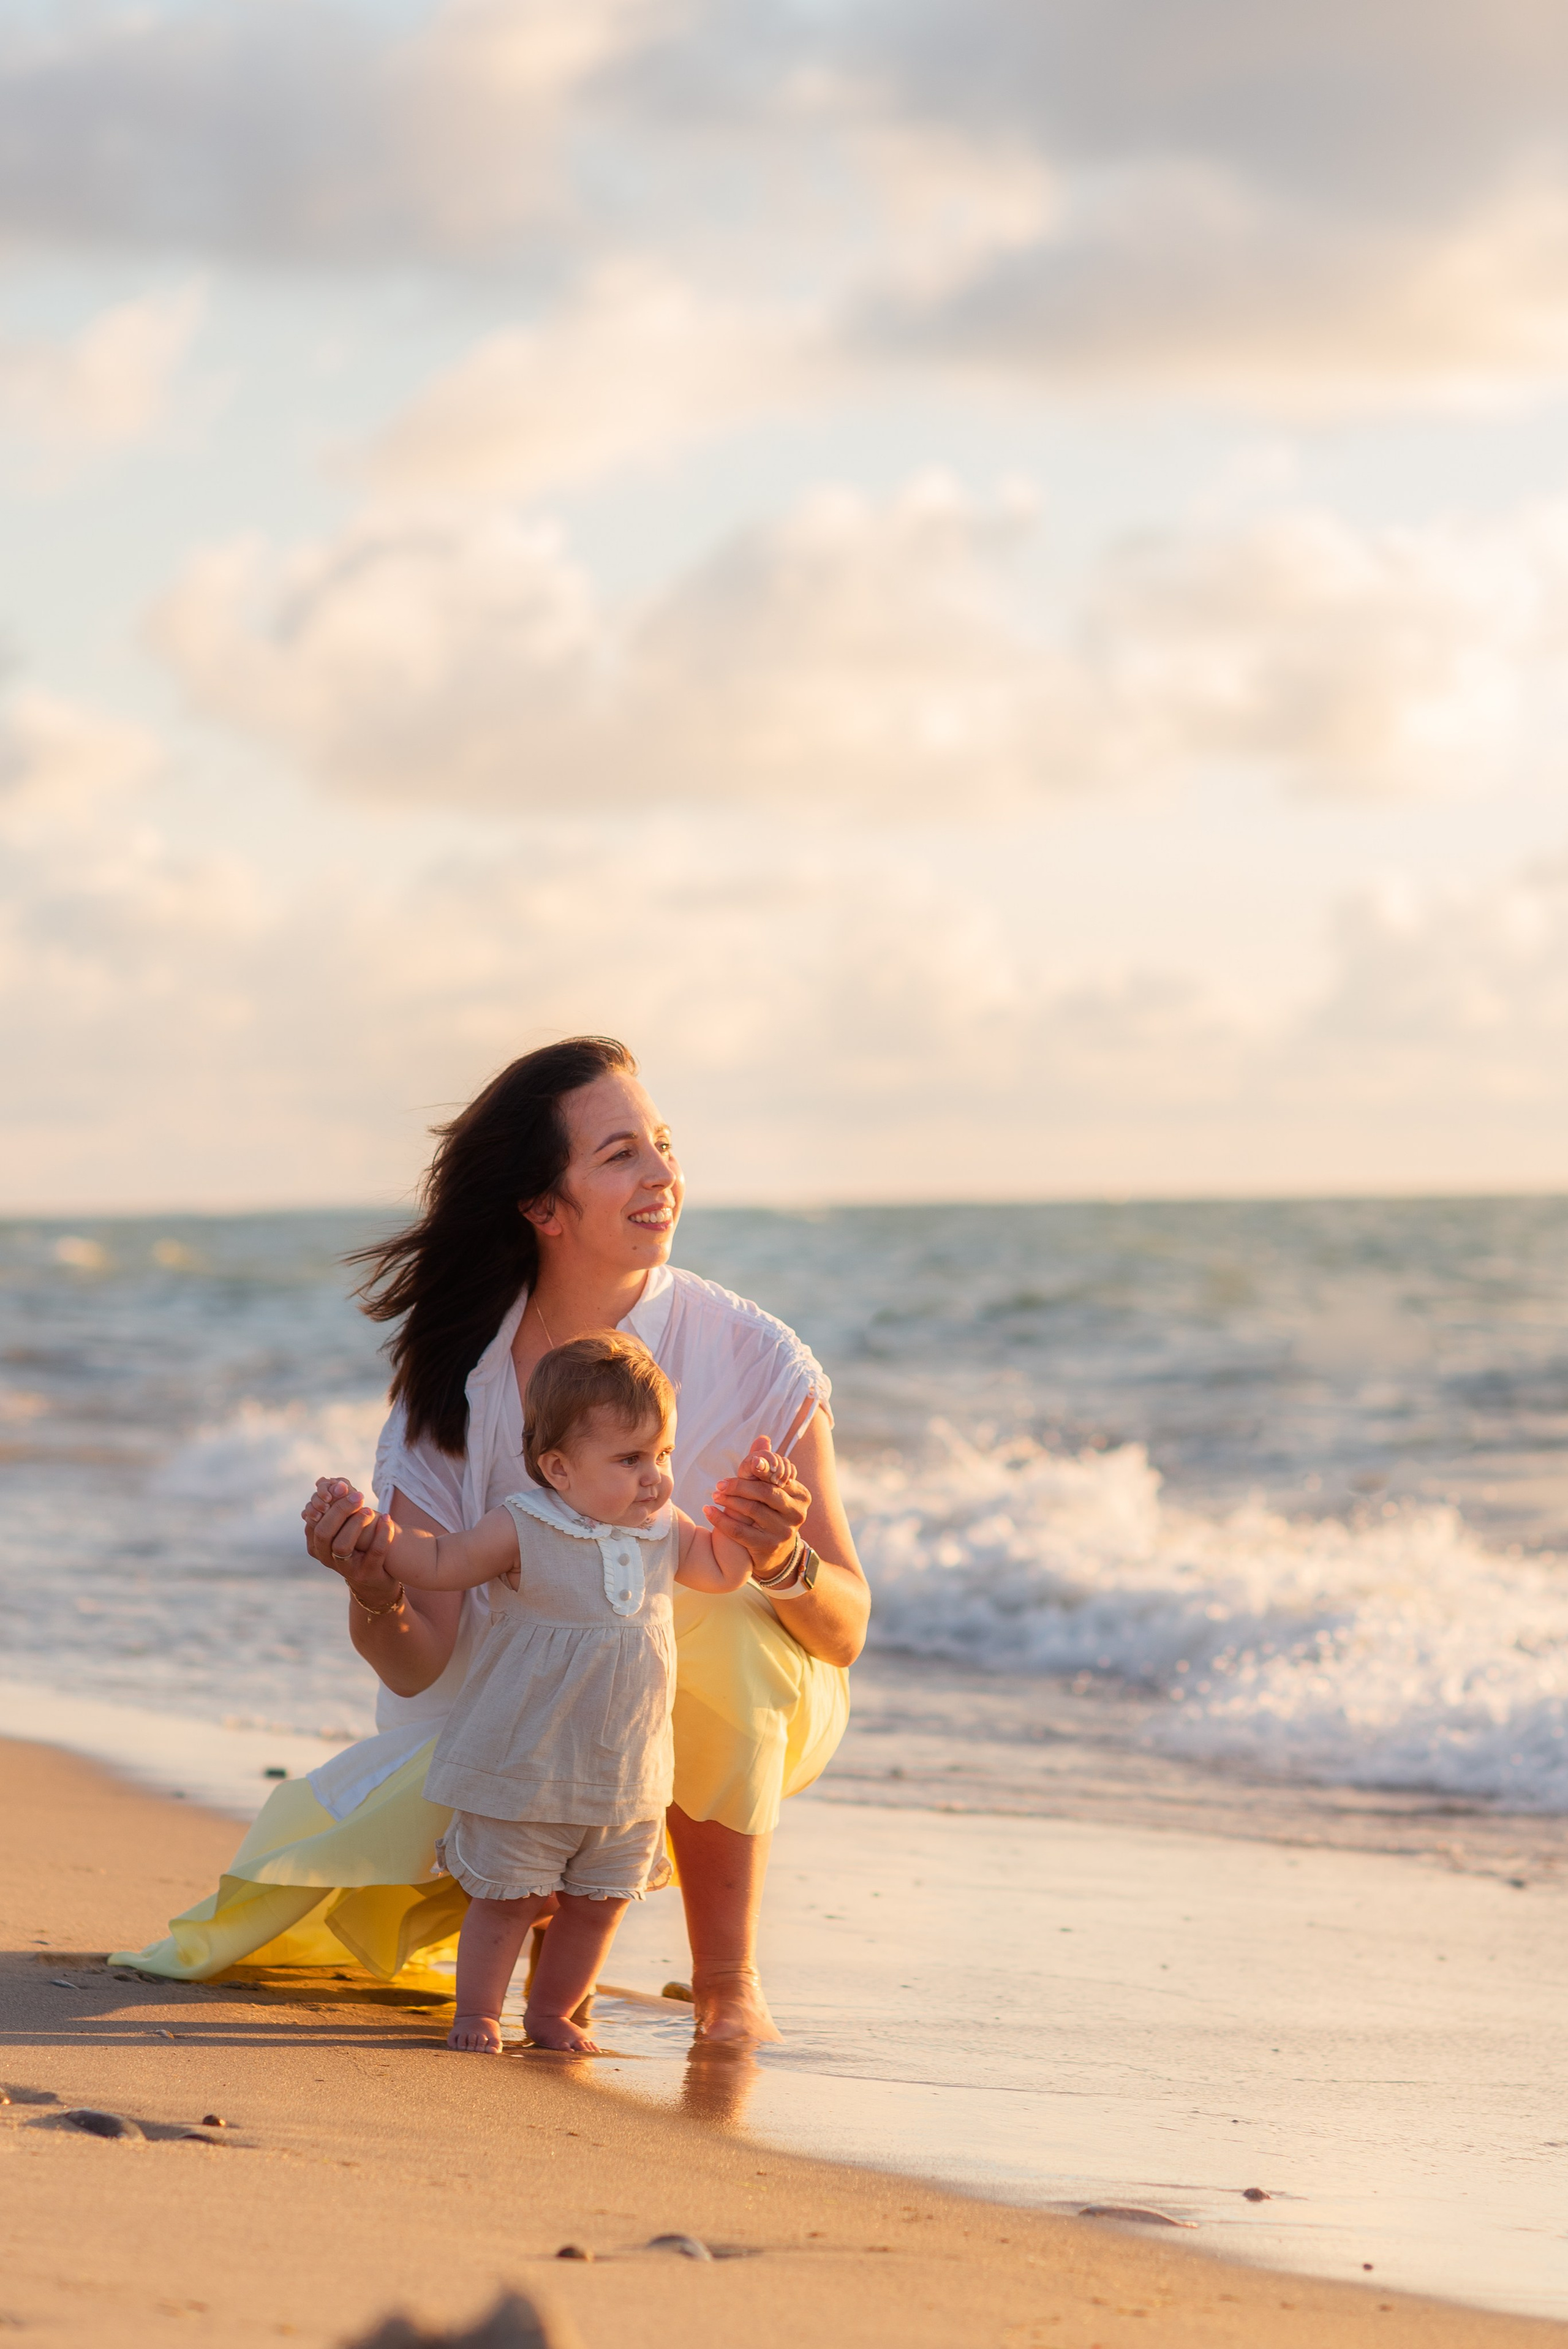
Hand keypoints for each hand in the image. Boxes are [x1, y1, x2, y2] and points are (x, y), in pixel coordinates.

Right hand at [303, 1476, 400, 1609]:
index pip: (314, 1521)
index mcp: (317, 1546)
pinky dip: (382, 1534)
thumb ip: (339, 1509)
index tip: (342, 1486)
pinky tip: (388, 1519)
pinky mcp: (367, 1573)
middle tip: (358, 1495)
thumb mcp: (344, 1529)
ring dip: (357, 1523)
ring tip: (370, 1510)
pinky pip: (374, 1553)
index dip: (326, 1503)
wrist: (374, 1580)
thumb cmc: (357, 1546)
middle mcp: (327, 1559)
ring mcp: (346, 1569)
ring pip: (342, 1545)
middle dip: (340, 1510)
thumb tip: (338, 1482)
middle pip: (324, 1532)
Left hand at [703, 1435, 809, 1578]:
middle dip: (739, 1485)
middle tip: (719, 1484)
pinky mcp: (767, 1547)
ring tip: (714, 1496)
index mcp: (800, 1495)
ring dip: (729, 1501)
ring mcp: (784, 1532)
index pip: (776, 1477)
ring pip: (752, 1511)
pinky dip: (721, 1520)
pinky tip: (708, 1511)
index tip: (743, 1464)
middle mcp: (796, 1513)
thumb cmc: (771, 1514)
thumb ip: (767, 1466)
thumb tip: (762, 1439)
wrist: (775, 1554)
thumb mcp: (772, 1490)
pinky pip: (739, 1531)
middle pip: (765, 1492)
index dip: (758, 1469)